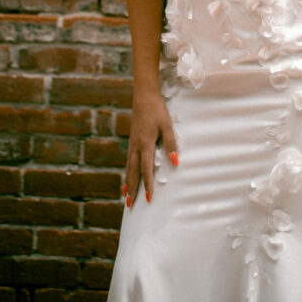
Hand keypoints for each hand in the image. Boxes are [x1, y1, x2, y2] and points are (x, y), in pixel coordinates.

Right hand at [124, 88, 177, 206]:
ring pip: (129, 167)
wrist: (144, 95)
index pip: (146, 170)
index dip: (148, 185)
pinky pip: (128, 160)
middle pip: (133, 172)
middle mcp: (136, 146)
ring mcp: (132, 143)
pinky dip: (127, 171)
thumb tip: (175, 162)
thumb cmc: (157, 110)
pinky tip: (127, 175)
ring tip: (126, 196)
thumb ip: (171, 144)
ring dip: (128, 182)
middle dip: (132, 189)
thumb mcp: (167, 125)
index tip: (149, 200)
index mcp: (145, 144)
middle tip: (130, 205)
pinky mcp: (132, 139)